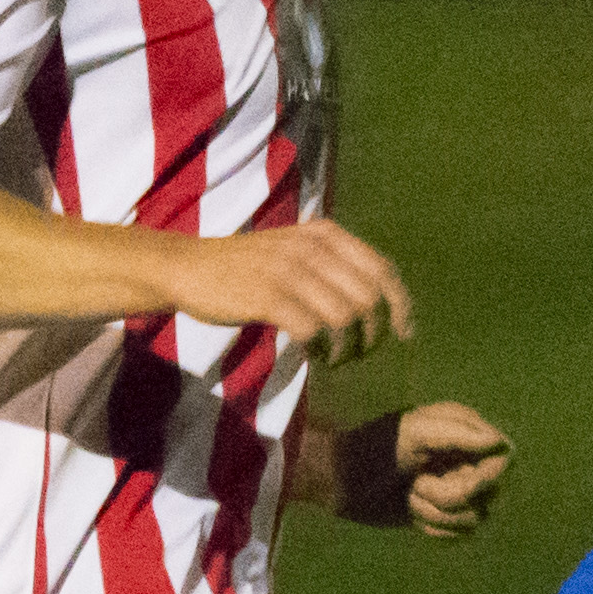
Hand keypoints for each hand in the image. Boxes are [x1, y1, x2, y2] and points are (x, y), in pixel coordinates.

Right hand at [185, 219, 415, 361]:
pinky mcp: (267, 296)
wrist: (188, 267)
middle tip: (357, 354)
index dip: (401, 307)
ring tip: (334, 358)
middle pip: (370, 300)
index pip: (383, 271)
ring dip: (348, 349)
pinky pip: (315, 332)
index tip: (404, 334)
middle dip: (373, 336)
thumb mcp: (296, 251)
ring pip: (347, 318)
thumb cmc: (247, 268)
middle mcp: (312, 248)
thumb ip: (335, 267)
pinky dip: (322, 352)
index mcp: (326, 235)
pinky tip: (314, 356)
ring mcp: (289, 271)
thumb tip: (384, 306)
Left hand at [331, 399, 512, 536]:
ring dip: (434, 512)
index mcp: (464, 433)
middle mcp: (467, 462)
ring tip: (409, 495)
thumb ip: (460, 433)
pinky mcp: (443, 518)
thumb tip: (500, 443)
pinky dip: (431, 527)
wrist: (342, 480)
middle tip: (417, 483)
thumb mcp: (416, 432)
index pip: (503, 458)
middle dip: (450, 495)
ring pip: (474, 519)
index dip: (489, 476)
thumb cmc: (375, 447)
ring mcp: (456, 491)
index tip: (467, 482)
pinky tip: (410, 512)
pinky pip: (459, 535)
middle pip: (492, 493)